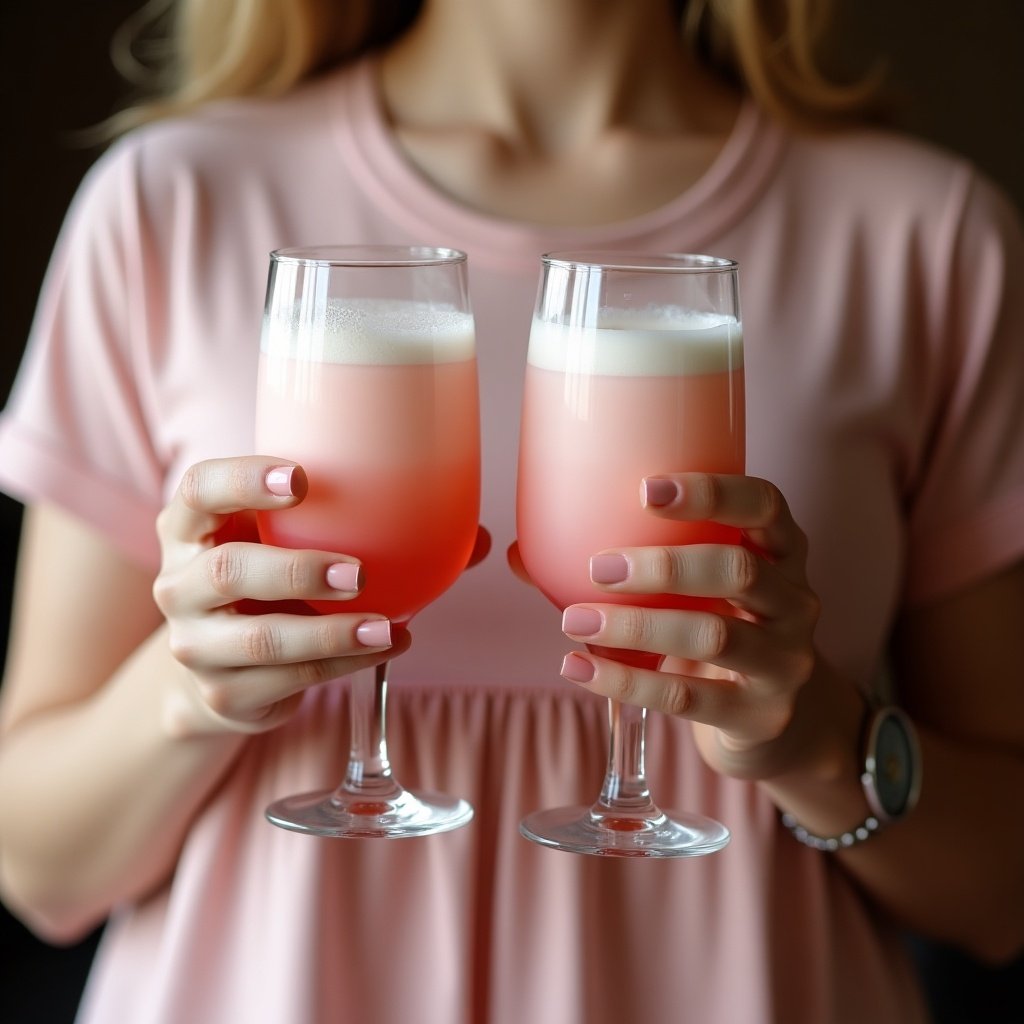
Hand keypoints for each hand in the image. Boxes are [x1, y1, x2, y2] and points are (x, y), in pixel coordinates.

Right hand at [152, 456, 409, 735]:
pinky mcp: (222, 694)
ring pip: (261, 638)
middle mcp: (179, 583)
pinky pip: (286, 680)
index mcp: (192, 526)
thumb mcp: (293, 546)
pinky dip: (342, 665)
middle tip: (360, 572)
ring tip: (387, 626)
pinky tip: (388, 645)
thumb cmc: (272, 584)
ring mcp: (194, 643)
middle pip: (226, 569)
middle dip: (296, 569)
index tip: (299, 479)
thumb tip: (480, 538)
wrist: (221, 671)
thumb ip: (365, 529)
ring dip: (330, 633)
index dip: (242, 480)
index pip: (199, 489)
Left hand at [559, 472, 820, 779]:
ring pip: (715, 636)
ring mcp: (784, 662)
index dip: (712, 492)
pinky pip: (688, 697)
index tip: (646, 489)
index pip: (763, 505)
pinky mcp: (759, 715)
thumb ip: (624, 564)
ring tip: (574, 620)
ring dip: (637, 626)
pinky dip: (627, 682)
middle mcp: (793, 600)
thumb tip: (520, 553)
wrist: (772, 721)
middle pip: (739, 569)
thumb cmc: (714, 628)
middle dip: (663, 565)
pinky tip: (579, 669)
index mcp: (780, 550)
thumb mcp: (692, 592)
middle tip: (597, 567)